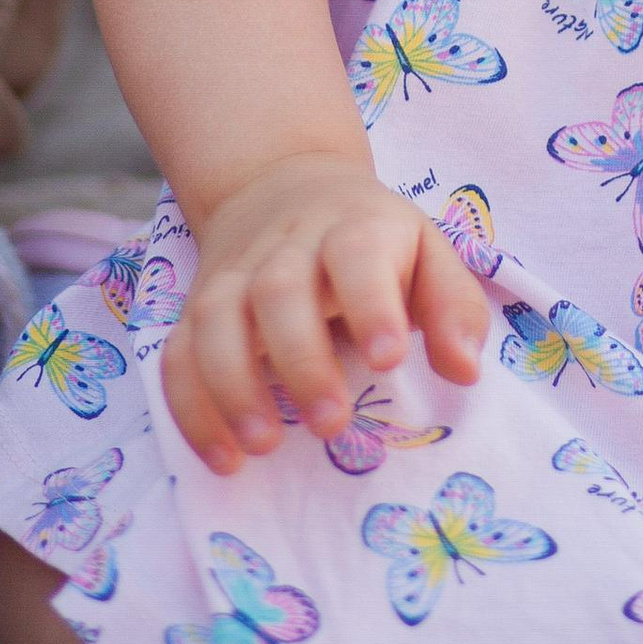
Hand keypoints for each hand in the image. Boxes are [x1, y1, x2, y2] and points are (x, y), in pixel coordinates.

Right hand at [162, 153, 490, 474]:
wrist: (286, 186)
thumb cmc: (374, 241)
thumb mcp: (428, 252)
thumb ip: (453, 307)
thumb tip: (464, 370)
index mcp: (354, 228)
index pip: (358, 252)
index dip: (370, 303)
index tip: (388, 359)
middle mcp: (288, 247)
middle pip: (280, 290)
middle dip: (301, 360)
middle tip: (330, 423)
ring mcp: (235, 275)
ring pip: (215, 318)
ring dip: (233, 385)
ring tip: (263, 447)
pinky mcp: (197, 308)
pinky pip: (178, 352)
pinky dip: (191, 406)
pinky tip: (223, 457)